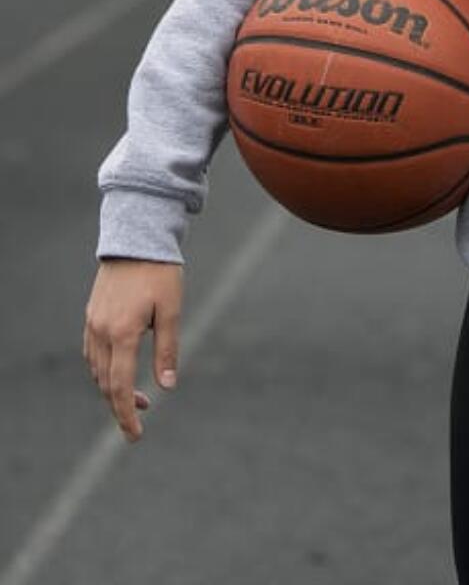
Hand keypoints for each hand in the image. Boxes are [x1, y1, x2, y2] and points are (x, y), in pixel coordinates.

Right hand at [83, 259, 182, 442]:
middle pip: (105, 383)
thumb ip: (168, 349)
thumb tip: (167, 387)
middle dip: (121, 405)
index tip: (136, 434)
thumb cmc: (159, 272)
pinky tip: (119, 371)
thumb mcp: (172, 309)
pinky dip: (104, 370)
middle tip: (142, 416)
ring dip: (113, 389)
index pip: (120, 387)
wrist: (137, 238)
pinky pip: (92, 354)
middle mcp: (102, 331)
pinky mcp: (92, 315)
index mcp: (123, 333)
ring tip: (136, 397)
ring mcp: (93, 323)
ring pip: (96, 371)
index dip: (127, 414)